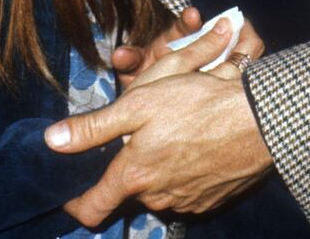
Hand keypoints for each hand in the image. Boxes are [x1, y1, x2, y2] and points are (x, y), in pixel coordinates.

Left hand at [52, 21, 271, 224]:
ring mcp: (185, 201)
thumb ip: (94, 127)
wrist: (257, 121)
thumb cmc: (196, 104)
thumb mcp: (139, 103)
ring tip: (173, 132)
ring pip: (158, 188)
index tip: (67, 196)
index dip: (76, 203)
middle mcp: (156, 196)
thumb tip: (52, 141)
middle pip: (129, 188)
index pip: (94, 205)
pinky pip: (185, 190)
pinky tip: (195, 143)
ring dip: (159, 167)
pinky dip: (184, 171)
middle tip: (140, 133)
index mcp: (134, 174)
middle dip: (130, 166)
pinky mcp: (210, 200)